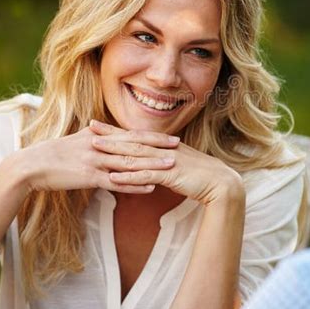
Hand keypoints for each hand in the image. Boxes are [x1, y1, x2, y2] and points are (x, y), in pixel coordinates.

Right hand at [19, 126, 179, 194]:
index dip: (153, 136)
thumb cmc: (55, 154)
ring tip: (172, 165)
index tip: (171, 136)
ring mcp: (96, 161)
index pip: (131, 135)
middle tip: (179, 145)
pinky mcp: (89, 177)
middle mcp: (100, 145)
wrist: (33, 165)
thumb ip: (96, 137)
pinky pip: (117, 182)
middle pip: (135, 144)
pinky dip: (135, 184)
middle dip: (158, 145)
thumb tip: (108, 133)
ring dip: (152, 164)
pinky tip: (150, 187)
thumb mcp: (78, 141)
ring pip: (130, 162)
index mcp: (99, 135)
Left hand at [91, 121, 244, 205]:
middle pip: (131, 141)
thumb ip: (162, 161)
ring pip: (135, 155)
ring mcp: (166, 161)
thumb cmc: (200, 175)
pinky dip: (128, 176)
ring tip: (94, 149)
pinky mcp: (170, 175)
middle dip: (109, 135)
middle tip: (89, 129)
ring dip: (114, 152)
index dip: (116, 130)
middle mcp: (163, 149)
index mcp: (163, 146)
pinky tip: (113, 177)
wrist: (220, 183)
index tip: (98, 125)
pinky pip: (145, 175)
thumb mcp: (178, 164)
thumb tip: (148, 163)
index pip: (135, 135)